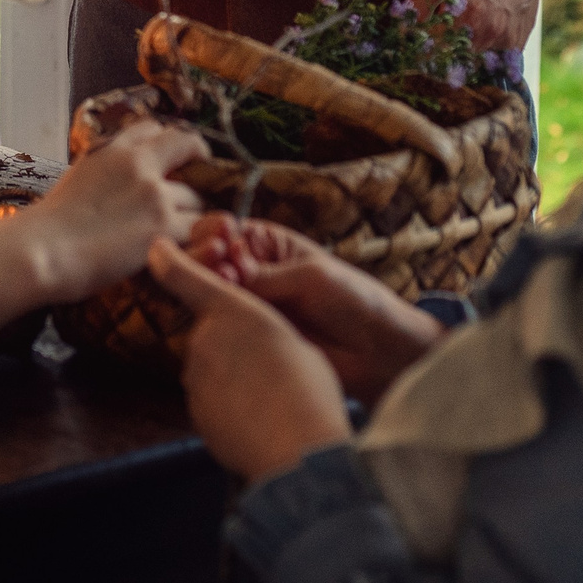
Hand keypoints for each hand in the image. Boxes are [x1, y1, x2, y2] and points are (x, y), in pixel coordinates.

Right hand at [0, 119, 208, 332]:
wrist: (41, 250)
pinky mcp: (165, 227)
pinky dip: (193, 241)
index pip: (158, 129)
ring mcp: (155, 194)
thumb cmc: (48, 224)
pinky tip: (180, 250)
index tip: (177, 162)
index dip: (172, 145)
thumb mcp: (78, 176)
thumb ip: (107, 169)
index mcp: (114, 149)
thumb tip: (119, 181)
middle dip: (190, 180)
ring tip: (178, 234)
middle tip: (184, 202)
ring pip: (198, 199)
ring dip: (192, 215)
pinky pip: (197, 230)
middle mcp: (139, 163)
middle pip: (189, 157)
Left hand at [148, 237, 352, 480]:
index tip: (156, 249)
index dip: (170, 261)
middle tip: (269, 367)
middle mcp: (204, 340)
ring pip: (209, 371)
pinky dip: (229, 408)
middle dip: (230, 346)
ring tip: (269, 398)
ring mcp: (196, 380)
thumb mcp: (296, 341)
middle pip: (208, 335)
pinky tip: (258, 420)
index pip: (188, 278)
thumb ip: (265, 333)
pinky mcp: (196, 415)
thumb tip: (260, 345)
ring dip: (230, 379)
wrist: (298, 448)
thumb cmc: (308, 389)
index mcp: (231, 311)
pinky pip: (210, 403)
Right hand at [185, 215, 440, 401]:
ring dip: (206, 289)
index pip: (221, 231)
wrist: (380, 351)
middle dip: (202, 259)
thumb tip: (221, 273)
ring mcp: (248, 304)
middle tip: (220, 268)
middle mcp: (250, 271)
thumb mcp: (309, 276)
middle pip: (206, 260)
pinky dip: (212, 320)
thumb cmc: (354, 300)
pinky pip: (219, 325)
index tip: (220, 245)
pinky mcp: (248, 337)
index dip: (212, 234)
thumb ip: (264, 275)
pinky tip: (221, 319)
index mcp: (265, 244)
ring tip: (226, 293)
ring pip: (207, 293)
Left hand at [408, 0, 582, 52]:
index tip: (408, 41)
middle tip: (431, 31)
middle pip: (448, 61)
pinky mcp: (516, 45)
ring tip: (456, 23)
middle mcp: (489, 31)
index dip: (415, 46)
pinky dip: (475, 49)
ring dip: (455, 52)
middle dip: (434, 52)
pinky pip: (486, 60)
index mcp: (468, 10)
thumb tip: (405, 29)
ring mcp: (506, 41)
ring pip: (467, 62)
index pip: (429, 49)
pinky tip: (475, 26)